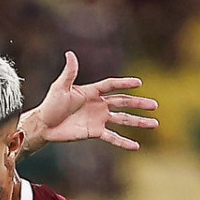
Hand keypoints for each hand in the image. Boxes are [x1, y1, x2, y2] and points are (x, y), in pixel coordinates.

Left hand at [21, 51, 158, 152]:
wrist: (44, 125)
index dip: (124, 83)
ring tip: (154, 123)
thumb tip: (70, 54)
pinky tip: (136, 146)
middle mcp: (99, 105)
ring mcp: (99, 119)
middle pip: (123, 102)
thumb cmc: (50, 104)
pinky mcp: (95, 132)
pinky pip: (112, 137)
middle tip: (155, 105)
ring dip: (138, 122)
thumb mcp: (59, 87)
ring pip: (123, 120)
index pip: (112, 86)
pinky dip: (124, 142)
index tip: (139, 83)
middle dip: (139, 104)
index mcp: (92, 92)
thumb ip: (69, 72)